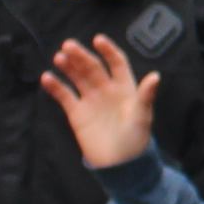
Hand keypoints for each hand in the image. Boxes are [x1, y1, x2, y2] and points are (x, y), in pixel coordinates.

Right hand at [38, 33, 160, 166]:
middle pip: (93, 67)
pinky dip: (55, 86)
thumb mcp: (143, 116)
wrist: (119, 164)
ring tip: (59, 57)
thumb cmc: (135, 139)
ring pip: (77, 77)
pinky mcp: (77, 112)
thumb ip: (146, 96)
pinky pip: (64, 95)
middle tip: (69, 45)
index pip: (116, 63)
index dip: (108, 51)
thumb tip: (156, 75)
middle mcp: (106, 89)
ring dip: (68, 67)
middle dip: (82, 56)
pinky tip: (47, 77)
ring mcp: (90, 99)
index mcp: (125, 87)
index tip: (98, 39)